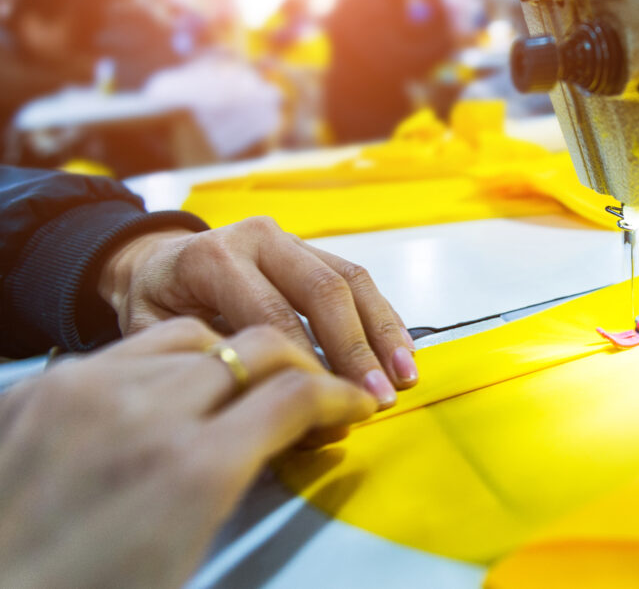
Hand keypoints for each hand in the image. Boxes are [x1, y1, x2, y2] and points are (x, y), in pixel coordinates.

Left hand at [0, 318, 374, 588]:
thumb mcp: (188, 547)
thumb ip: (240, 474)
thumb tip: (281, 434)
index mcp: (191, 470)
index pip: (294, 396)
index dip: (337, 395)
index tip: (352, 404)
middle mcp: (141, 412)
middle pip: (256, 348)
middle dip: (300, 365)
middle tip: (312, 389)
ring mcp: (82, 390)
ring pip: (195, 337)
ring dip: (234, 358)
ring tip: (243, 386)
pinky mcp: (39, 387)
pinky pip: (127, 350)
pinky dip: (168, 362)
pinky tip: (173, 388)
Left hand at [98, 217, 416, 407]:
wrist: (152, 262)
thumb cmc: (155, 306)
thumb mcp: (155, 336)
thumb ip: (211, 364)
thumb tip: (272, 406)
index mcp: (212, 258)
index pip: (272, 315)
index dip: (306, 363)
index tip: (328, 406)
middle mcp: (257, 238)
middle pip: (322, 291)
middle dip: (356, 349)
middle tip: (378, 396)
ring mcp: (289, 239)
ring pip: (350, 280)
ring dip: (382, 332)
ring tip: (405, 376)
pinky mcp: (311, 248)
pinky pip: (357, 278)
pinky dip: (383, 316)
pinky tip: (402, 351)